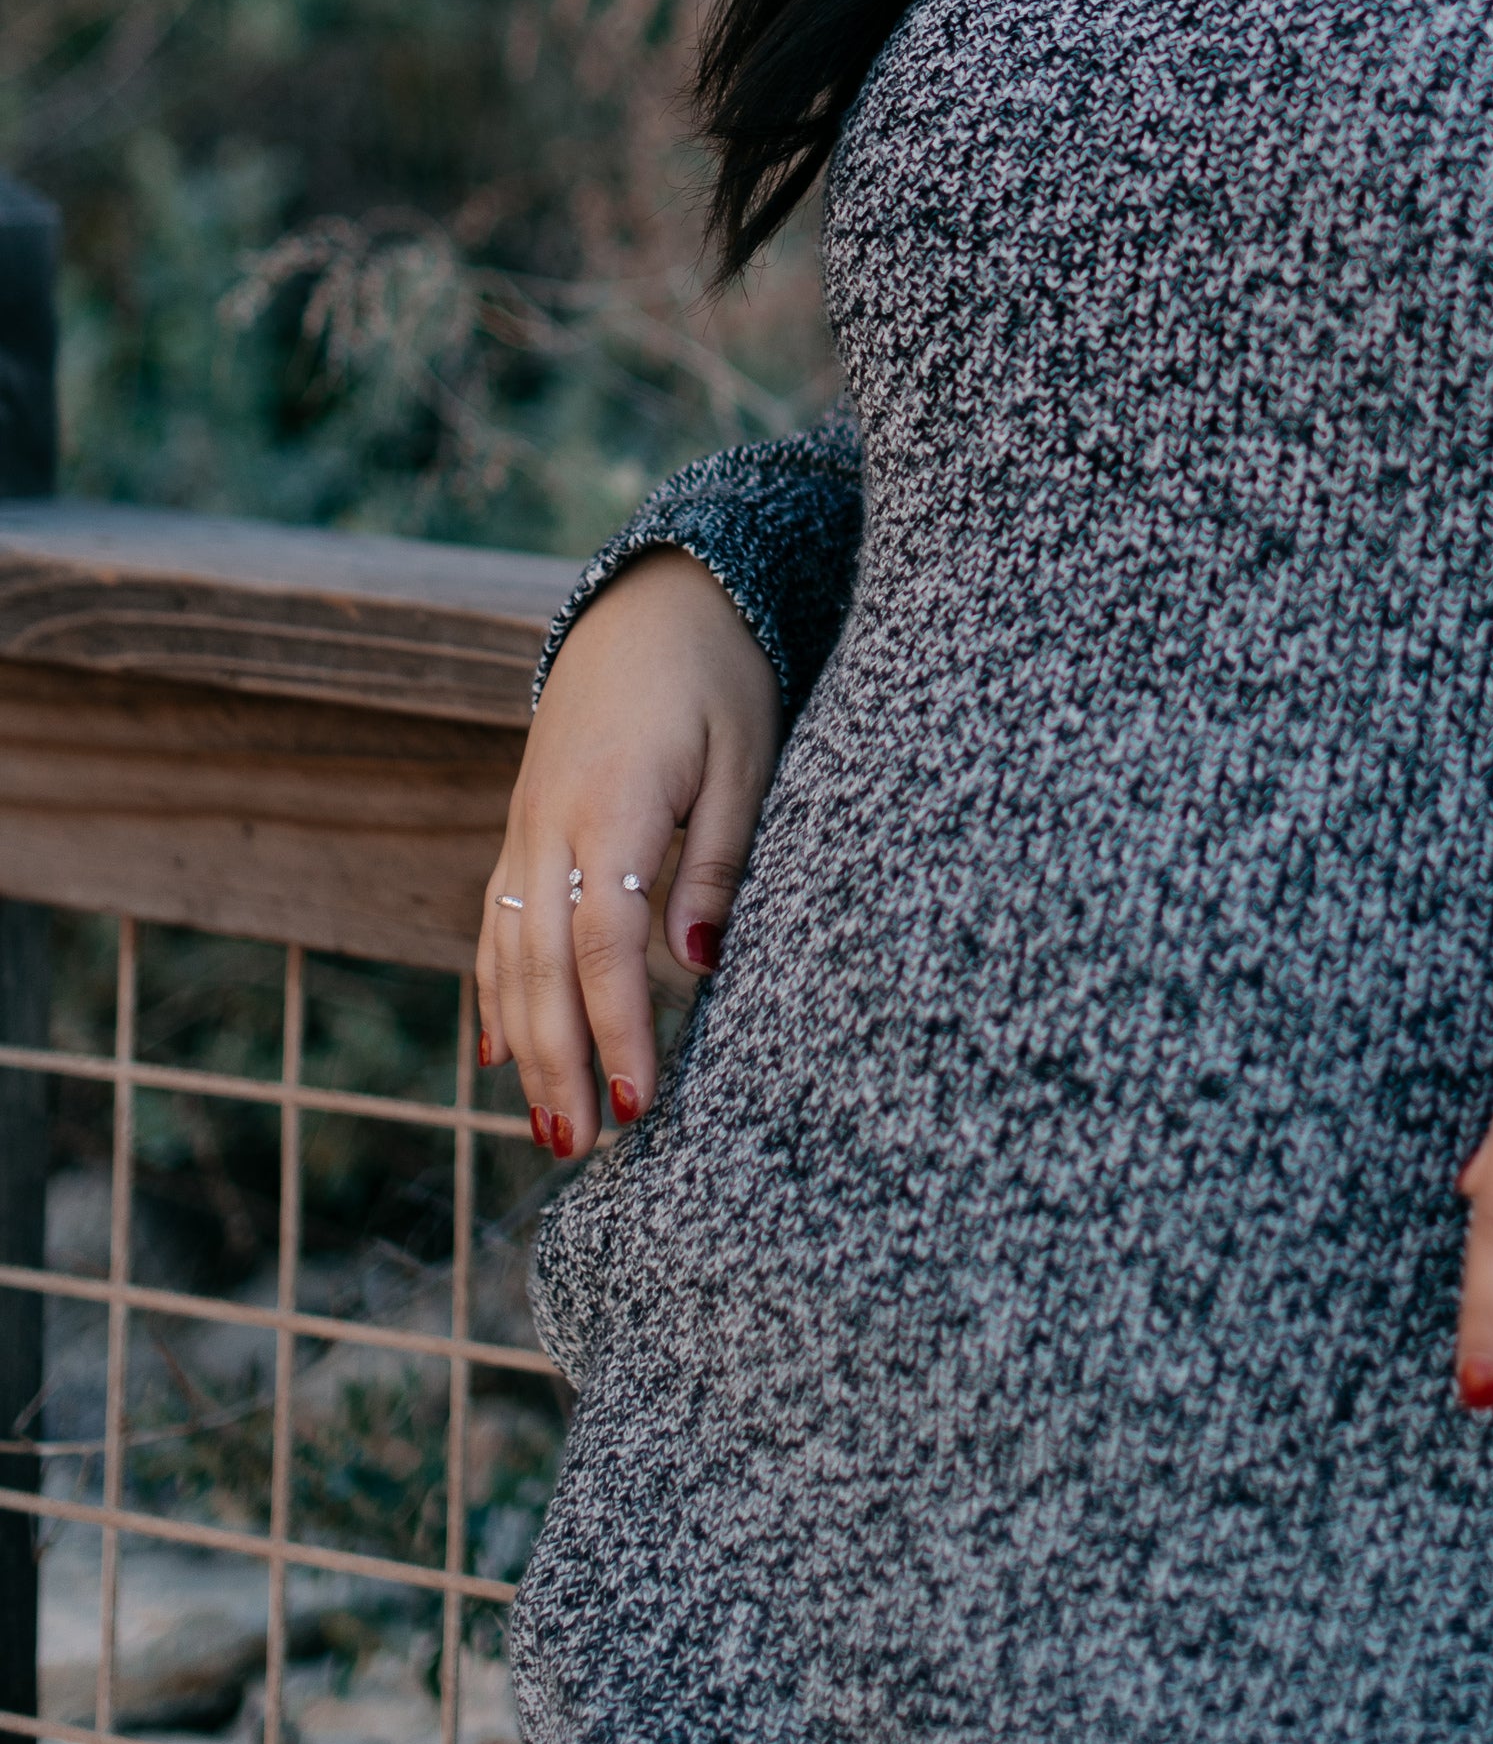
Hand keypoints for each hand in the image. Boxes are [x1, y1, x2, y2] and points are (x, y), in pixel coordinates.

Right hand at [476, 549, 783, 1159]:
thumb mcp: (746, 753)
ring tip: (547, 1126)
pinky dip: (494, 991)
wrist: (655, 595)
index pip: (604, 943)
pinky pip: (497, 921)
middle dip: (559, 1062)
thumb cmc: (720, 674)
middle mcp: (552, 819)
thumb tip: (697, 968)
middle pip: (541, 964)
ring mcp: (527, 823)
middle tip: (581, 1148)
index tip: (642, 1104)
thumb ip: (720, 859)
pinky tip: (499, 1053)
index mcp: (613, 800)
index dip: (618, 1030)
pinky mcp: (523, 824)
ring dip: (523, 1044)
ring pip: (508, 951)